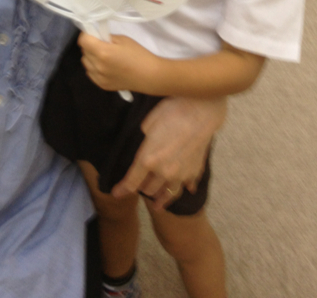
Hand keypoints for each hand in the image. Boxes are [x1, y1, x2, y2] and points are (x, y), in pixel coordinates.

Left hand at [78, 32, 157, 92]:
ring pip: (85, 63)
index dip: (86, 34)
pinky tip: (105, 66)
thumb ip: (106, 37)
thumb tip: (97, 37)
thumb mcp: (122, 39)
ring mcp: (98, 77)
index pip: (83, 41)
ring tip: (103, 56)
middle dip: (89, 45)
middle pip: (83, 51)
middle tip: (101, 44)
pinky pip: (90, 73)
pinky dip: (94, 68)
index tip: (93, 33)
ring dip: (90, 57)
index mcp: (103, 52)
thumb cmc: (138, 54)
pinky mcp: (102, 85)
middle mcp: (97, 66)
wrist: (149, 76)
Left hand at [112, 95, 226, 209]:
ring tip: (157, 205)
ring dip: (160, 199)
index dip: (122, 190)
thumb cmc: (172, 111)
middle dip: (142, 189)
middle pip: (148, 189)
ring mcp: (181, 174)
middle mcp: (163, 172)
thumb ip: (145, 140)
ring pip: (168, 194)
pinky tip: (185, 190)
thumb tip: (148, 145)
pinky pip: (186, 186)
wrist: (201, 111)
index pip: (131, 182)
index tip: (116, 194)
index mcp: (148, 159)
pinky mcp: (194, 172)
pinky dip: (183, 188)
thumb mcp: (149, 123)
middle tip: (139, 186)